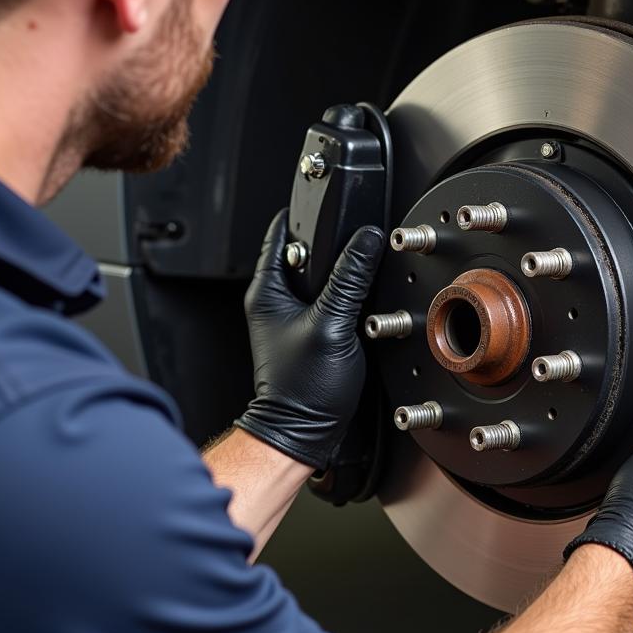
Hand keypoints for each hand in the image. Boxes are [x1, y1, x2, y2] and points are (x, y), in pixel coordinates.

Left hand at [234, 209, 384, 470]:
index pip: (282, 232)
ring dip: (340, 273)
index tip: (330, 200)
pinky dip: (344, 296)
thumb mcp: (333, 323)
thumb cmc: (303, 390)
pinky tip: (360, 304)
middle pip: (305, 252)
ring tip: (360, 275)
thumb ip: (349, 278)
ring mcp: (289, 317)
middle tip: (355, 242)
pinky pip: (327, 300)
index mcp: (266, 291)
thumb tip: (365, 239)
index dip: (306, 213)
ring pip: (318, 277)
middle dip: (331, 244)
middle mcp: (274, 301)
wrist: (303, 431)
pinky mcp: (307, 332)